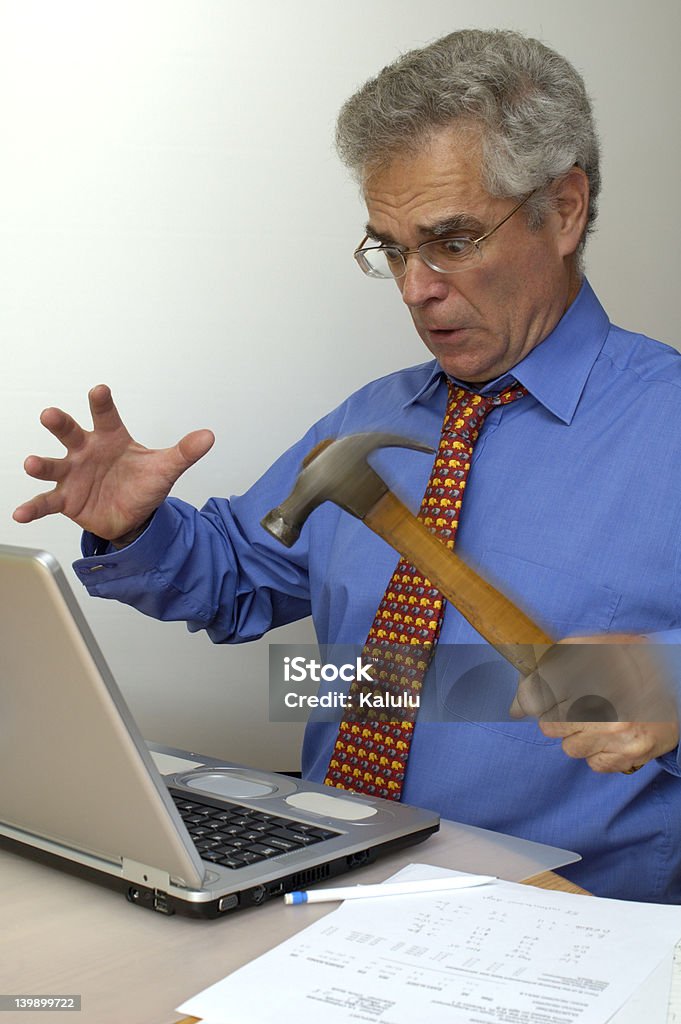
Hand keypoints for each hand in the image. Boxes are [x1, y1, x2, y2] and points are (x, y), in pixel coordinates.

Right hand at [13, 385, 214, 542]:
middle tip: (50, 415)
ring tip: (33, 464)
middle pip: (70, 432)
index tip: (100, 391)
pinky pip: (46, 502)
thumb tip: (209, 436)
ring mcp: (72, 474)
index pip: (106, 415)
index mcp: (111, 437)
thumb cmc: (143, 483)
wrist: (133, 515)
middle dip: (60, 424)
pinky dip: (33, 507)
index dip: (102, 402)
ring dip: (41, 464)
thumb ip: (184, 452)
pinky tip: (20, 513)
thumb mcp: (165, 468)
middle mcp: (86, 451)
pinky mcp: (65, 499)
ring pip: (53, 465)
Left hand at [509, 634, 678, 772]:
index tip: (534, 698)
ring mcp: (618, 729)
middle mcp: (605, 699)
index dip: (530, 698)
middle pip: (549, 725)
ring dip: (579, 737)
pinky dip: (598, 753)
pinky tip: (612, 736)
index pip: (536, 693)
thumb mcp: (587, 650)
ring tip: (599, 721)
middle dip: (558, 718)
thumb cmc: (623, 666)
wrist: (675, 684)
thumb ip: (545, 671)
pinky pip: (592, 764)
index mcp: (591, 666)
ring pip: (569, 747)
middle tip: (579, 707)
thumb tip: (514, 707)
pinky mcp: (630, 753)